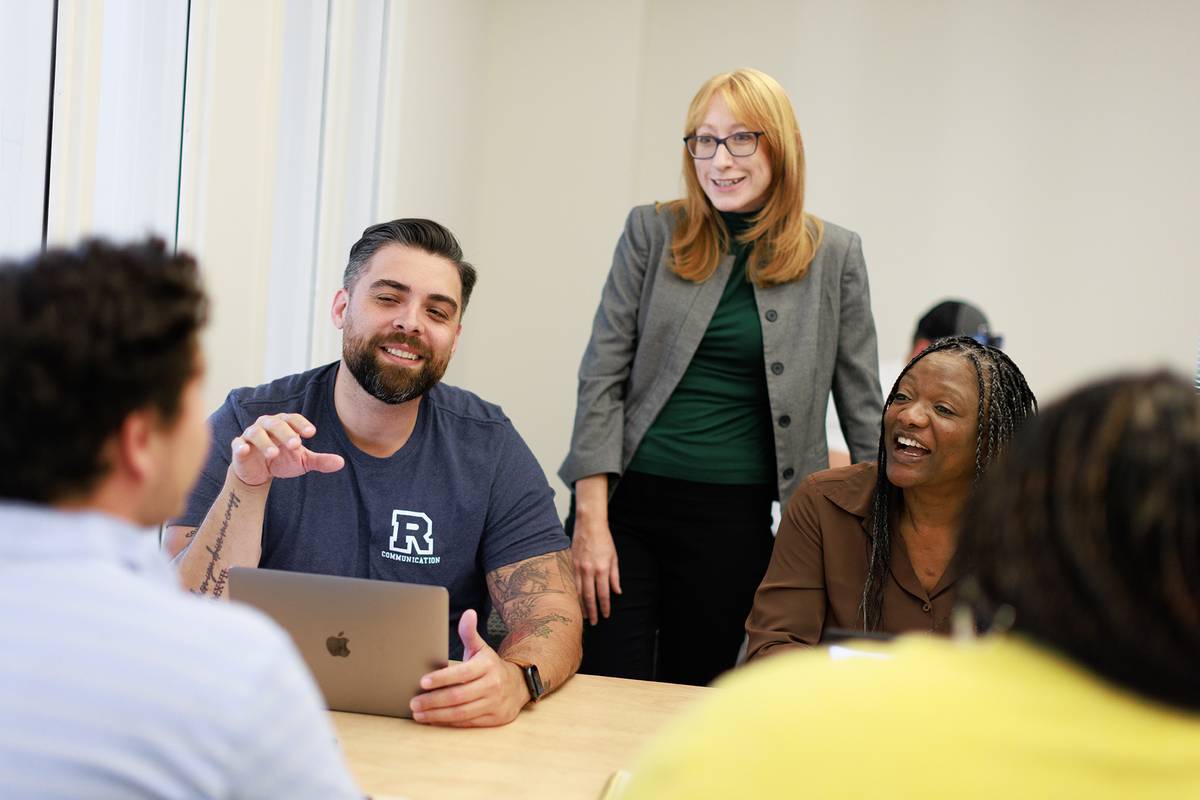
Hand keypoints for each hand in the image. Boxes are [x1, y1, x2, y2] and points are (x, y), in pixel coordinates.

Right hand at [230, 413, 344, 486]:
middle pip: (276, 424)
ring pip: (256, 433)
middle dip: (286, 433)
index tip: (311, 433)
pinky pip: (237, 444)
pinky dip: (240, 446)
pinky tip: (245, 450)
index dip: (301, 424)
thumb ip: (320, 461)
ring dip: (265, 442)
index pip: (292, 419)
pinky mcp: (239, 448)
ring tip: (274, 453)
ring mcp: (250, 435)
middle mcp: (266, 425)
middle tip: (296, 445)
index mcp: (283, 424)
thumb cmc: (283, 460)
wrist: (259, 473)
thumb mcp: (302, 461)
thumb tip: (341, 463)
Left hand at [409, 609, 528, 726]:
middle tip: (413, 703)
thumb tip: (468, 613)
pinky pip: (467, 723)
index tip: (422, 682)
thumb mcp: (481, 648)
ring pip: (461, 713)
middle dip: (433, 701)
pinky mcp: (494, 719)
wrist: (518, 685)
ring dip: (437, 715)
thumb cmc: (491, 666)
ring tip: (419, 714)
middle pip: (458, 696)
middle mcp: (492, 685)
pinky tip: (434, 720)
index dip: (441, 678)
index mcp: (487, 666)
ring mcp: (494, 704)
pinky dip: (448, 722)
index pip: (461, 673)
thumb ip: (470, 633)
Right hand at [571, 515, 620, 625]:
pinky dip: (573, 594)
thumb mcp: (614, 557)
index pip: (603, 593)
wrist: (589, 524)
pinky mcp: (570, 563)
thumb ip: (615, 576)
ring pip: (578, 592)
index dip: (605, 606)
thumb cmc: (604, 540)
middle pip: (589, 596)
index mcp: (602, 569)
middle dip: (592, 611)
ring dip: (581, 605)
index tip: (606, 615)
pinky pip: (571, 583)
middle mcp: (588, 570)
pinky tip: (575, 601)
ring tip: (584, 616)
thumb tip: (617, 592)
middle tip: (594, 622)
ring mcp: (577, 567)